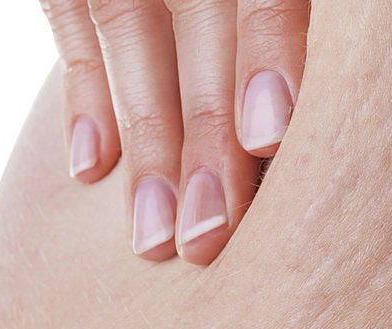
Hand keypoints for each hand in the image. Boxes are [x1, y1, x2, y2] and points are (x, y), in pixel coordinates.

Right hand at [39, 0, 307, 262]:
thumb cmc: (275, 0)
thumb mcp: (320, 11)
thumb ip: (289, 27)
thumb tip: (313, 133)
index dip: (269, 51)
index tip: (268, 139)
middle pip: (204, 17)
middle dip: (206, 136)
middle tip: (211, 238)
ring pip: (131, 26)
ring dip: (145, 144)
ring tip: (156, 240)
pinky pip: (72, 15)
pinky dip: (82, 93)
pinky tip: (89, 169)